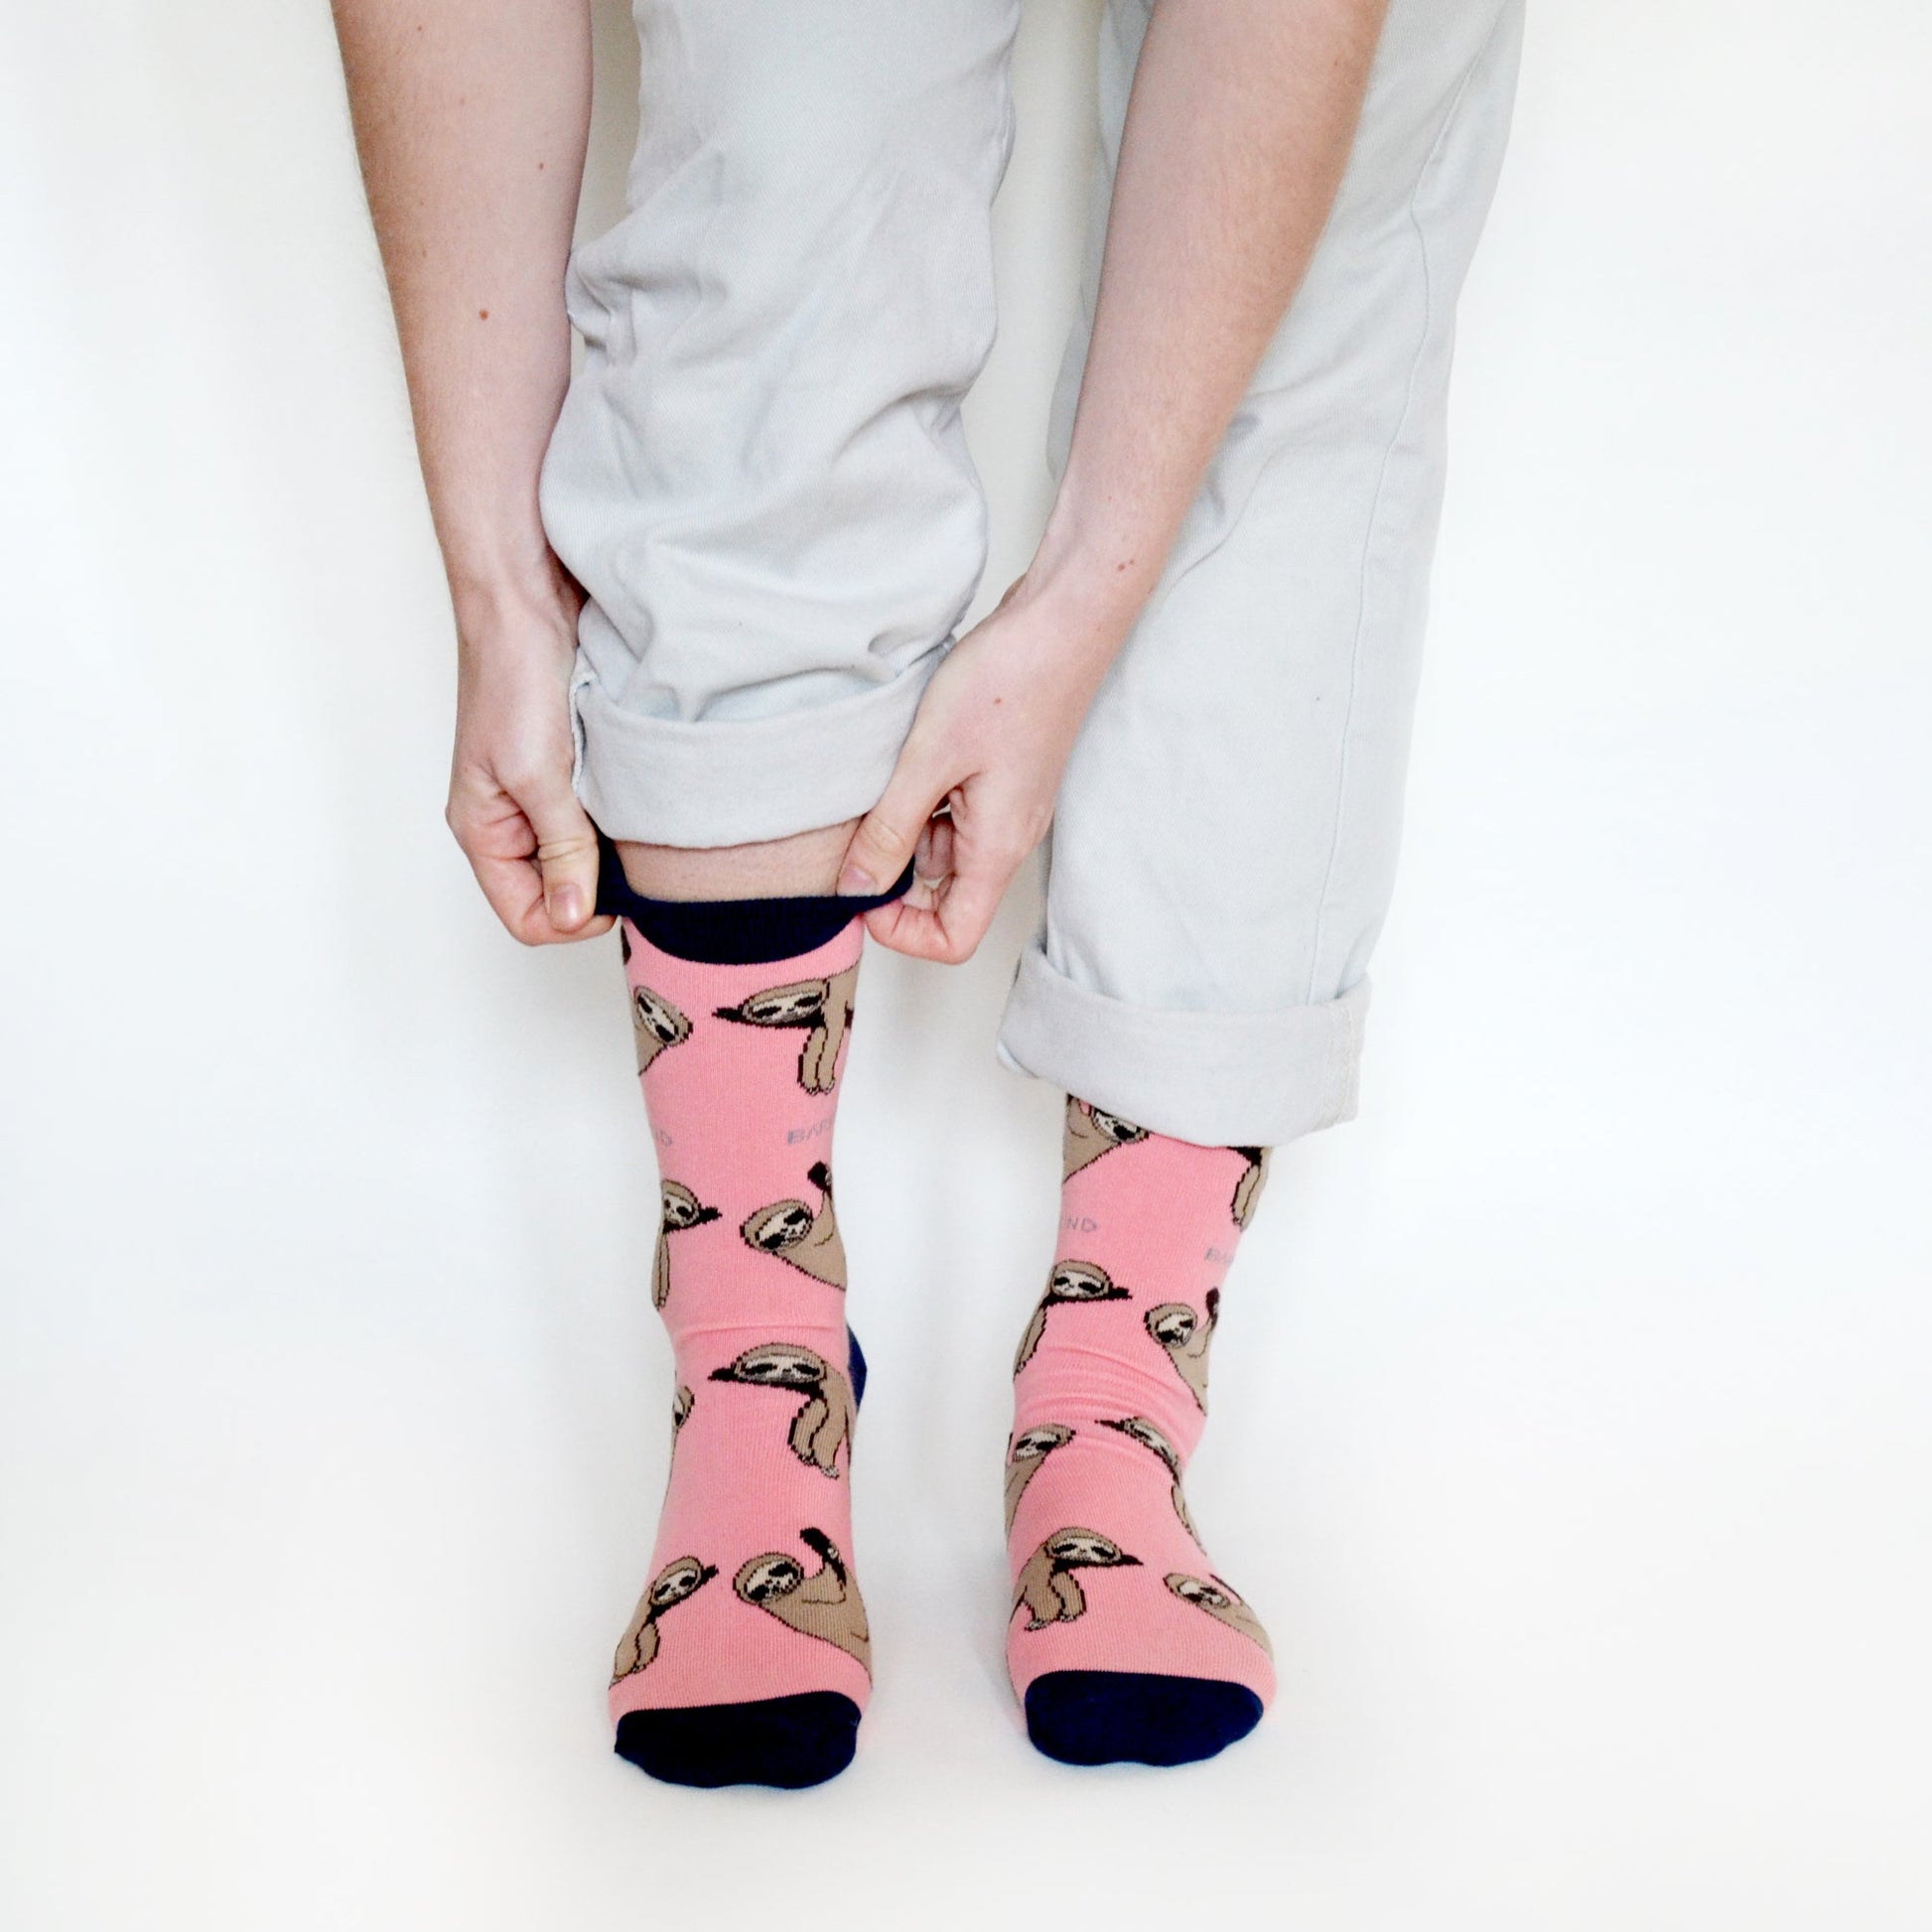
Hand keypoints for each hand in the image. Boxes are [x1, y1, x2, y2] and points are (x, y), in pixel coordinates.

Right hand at [446, 577, 611, 945]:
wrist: (529, 601)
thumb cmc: (513, 677)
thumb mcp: (538, 775)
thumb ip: (560, 848)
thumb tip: (572, 917)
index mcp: (484, 832)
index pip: (526, 917)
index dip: (573, 919)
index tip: (615, 895)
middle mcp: (510, 822)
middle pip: (558, 893)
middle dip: (596, 885)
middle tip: (633, 856)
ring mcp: (541, 796)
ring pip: (583, 856)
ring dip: (611, 848)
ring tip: (633, 820)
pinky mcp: (571, 769)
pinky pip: (598, 816)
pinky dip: (619, 815)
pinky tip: (635, 796)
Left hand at [837, 574, 1127, 962]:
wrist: (1060, 622)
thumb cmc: (1008, 682)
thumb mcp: (928, 760)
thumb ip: (889, 830)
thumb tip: (855, 888)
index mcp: (997, 849)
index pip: (955, 939)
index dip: (903, 933)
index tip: (862, 894)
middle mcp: (1008, 838)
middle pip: (946, 894)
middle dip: (895, 870)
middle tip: (859, 822)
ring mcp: (1007, 808)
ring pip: (943, 846)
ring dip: (905, 822)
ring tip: (887, 770)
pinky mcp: (1000, 777)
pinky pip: (953, 810)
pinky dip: (922, 792)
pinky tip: (908, 751)